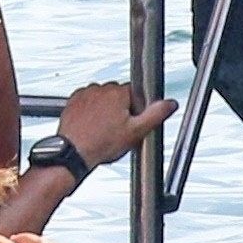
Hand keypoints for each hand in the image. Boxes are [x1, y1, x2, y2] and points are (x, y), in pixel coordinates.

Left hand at [58, 81, 175, 169]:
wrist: (74, 152)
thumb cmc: (101, 144)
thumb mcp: (136, 132)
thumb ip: (155, 114)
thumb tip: (169, 104)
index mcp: (118, 93)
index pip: (135, 93)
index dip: (136, 109)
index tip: (132, 121)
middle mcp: (100, 89)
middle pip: (118, 95)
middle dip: (120, 109)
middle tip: (118, 128)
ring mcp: (85, 94)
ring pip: (102, 98)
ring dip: (104, 109)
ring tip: (103, 129)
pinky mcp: (73, 101)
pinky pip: (87, 102)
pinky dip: (90, 111)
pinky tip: (92, 126)